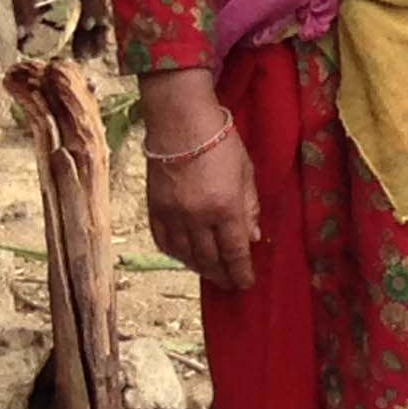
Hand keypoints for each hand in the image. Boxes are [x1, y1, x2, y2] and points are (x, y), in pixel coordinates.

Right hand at [140, 71, 259, 292]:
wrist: (180, 124)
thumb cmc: (222, 144)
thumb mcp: (247, 174)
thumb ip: (250, 208)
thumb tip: (253, 238)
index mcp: (225, 208)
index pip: (234, 252)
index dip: (240, 272)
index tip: (246, 284)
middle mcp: (197, 217)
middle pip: (209, 258)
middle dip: (222, 275)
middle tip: (230, 284)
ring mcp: (173, 215)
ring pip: (185, 254)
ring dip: (199, 268)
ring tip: (211, 273)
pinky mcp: (154, 209)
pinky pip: (164, 241)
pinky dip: (176, 253)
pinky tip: (186, 257)